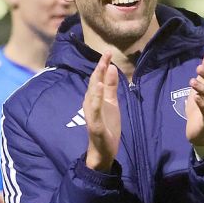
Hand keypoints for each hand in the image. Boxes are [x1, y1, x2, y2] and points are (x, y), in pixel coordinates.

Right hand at [83, 52, 120, 171]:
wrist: (103, 151)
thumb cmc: (107, 126)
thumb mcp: (112, 103)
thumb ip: (111, 87)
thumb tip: (112, 67)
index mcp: (96, 98)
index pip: (98, 78)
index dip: (103, 65)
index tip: (108, 51)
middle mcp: (91, 103)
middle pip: (94, 83)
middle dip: (100, 68)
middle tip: (106, 53)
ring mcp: (91, 114)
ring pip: (92, 94)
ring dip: (96, 80)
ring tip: (102, 66)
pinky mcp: (94, 124)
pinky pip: (94, 110)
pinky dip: (95, 99)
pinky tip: (98, 89)